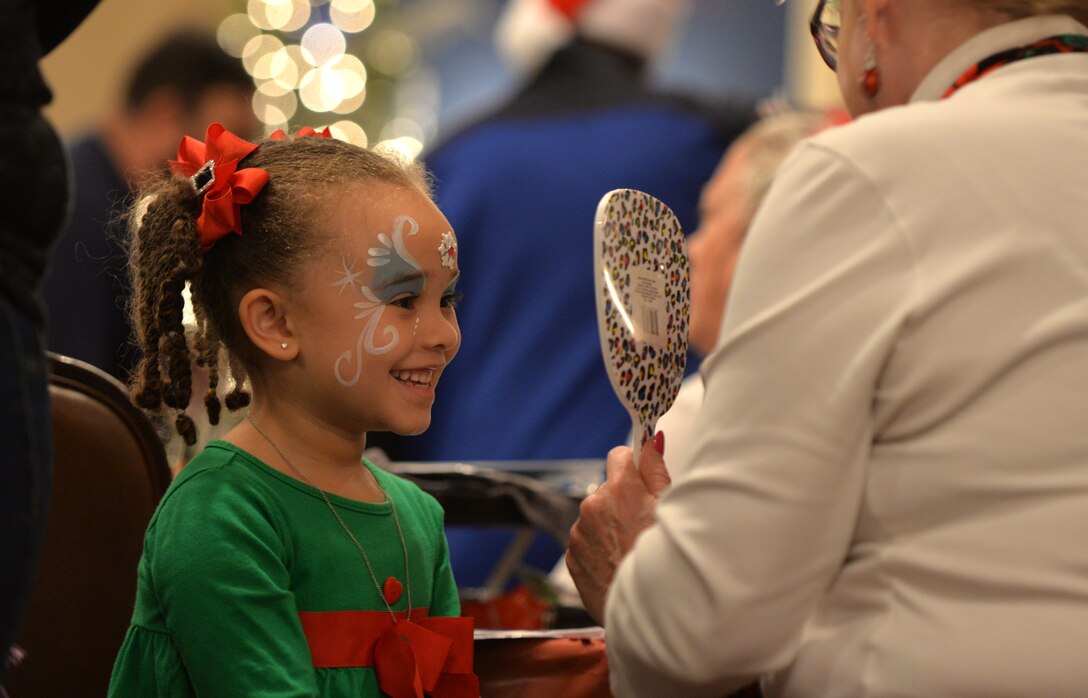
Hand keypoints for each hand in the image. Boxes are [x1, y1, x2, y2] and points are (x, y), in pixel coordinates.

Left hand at [566, 433, 669, 623]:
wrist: (648, 611)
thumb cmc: (666, 561)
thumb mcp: (670, 509)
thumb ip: (657, 470)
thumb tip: (652, 439)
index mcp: (619, 489)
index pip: (619, 456)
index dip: (631, 468)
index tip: (640, 480)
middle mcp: (592, 505)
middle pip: (607, 490)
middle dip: (621, 502)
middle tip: (642, 527)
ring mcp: (579, 532)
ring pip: (595, 518)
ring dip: (608, 527)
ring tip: (631, 551)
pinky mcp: (572, 556)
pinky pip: (586, 543)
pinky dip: (599, 550)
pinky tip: (618, 565)